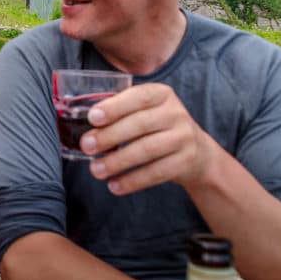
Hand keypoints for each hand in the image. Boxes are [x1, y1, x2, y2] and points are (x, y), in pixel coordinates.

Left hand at [79, 83, 214, 194]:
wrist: (197, 152)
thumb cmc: (157, 127)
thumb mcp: (146, 110)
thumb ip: (121, 111)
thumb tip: (83, 123)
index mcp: (161, 94)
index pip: (138, 97)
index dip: (115, 107)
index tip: (92, 118)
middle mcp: (175, 113)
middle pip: (140, 124)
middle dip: (109, 136)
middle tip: (86, 146)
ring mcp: (184, 137)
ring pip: (147, 150)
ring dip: (118, 162)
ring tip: (96, 170)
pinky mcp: (186, 161)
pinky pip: (157, 172)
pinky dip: (133, 181)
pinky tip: (115, 185)